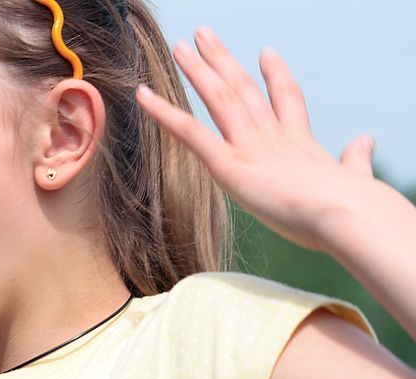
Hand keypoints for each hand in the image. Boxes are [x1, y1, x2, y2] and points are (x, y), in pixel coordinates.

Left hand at [135, 26, 377, 252]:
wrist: (343, 213)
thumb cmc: (352, 208)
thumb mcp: (354, 180)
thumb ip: (355, 161)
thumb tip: (366, 142)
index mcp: (301, 143)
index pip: (286, 100)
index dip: (275, 75)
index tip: (267, 53)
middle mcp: (272, 135)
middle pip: (243, 88)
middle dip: (222, 60)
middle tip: (203, 35)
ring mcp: (249, 145)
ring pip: (218, 97)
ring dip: (197, 70)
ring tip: (181, 45)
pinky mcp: (228, 164)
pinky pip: (189, 131)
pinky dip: (164, 112)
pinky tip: (143, 96)